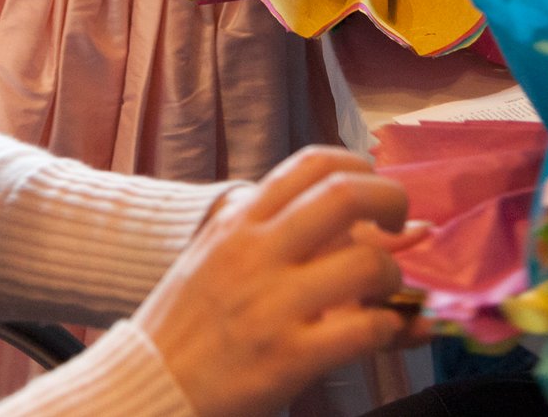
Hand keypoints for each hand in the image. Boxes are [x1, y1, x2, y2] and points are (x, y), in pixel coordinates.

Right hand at [134, 148, 419, 416]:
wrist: (148, 385)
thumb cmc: (188, 322)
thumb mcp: (217, 256)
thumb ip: (271, 232)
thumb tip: (350, 222)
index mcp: (239, 223)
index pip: (311, 163)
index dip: (359, 167)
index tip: (372, 187)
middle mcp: (256, 253)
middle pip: (346, 195)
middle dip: (392, 201)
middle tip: (399, 226)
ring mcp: (272, 305)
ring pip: (367, 263)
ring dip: (392, 277)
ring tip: (382, 292)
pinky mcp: (287, 358)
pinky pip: (365, 330)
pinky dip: (387, 328)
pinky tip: (377, 332)